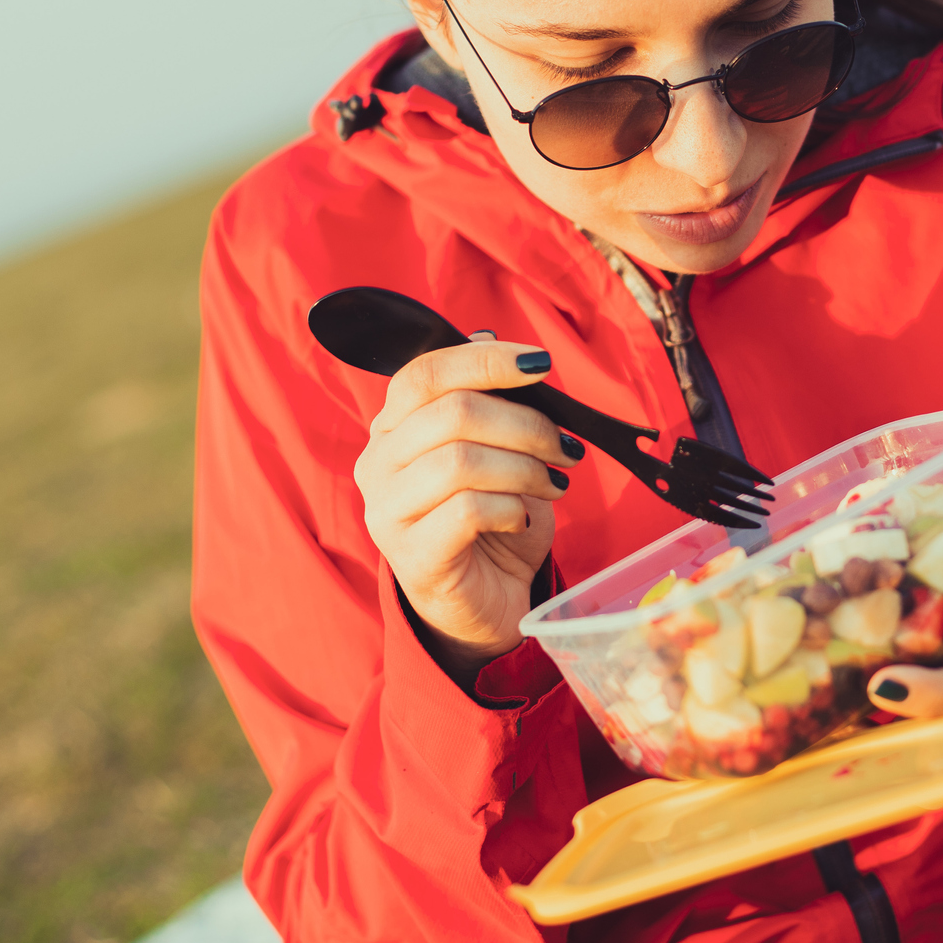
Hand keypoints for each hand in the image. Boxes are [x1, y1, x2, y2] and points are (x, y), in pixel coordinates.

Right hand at [353, 335, 580, 682]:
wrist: (490, 603)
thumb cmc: (493, 521)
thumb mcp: (497, 451)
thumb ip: (487, 400)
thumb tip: (488, 338)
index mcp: (393, 428)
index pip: (424, 373)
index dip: (485, 361)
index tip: (541, 363)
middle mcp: (378, 464)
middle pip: (453, 413)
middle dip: (526, 424)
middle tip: (564, 448)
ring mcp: (387, 512)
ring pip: (461, 461)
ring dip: (524, 468)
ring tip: (552, 484)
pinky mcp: (412, 556)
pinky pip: (468, 511)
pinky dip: (513, 508)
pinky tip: (524, 518)